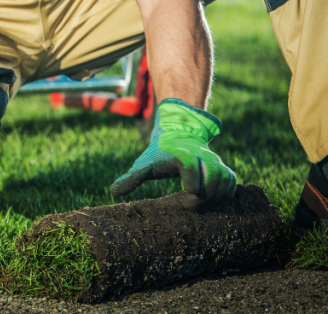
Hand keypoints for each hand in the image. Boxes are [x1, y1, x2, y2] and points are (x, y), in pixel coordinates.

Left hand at [110, 99, 236, 209]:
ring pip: (224, 180)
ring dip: (215, 197)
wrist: (178, 136)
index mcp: (181, 153)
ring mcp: (215, 162)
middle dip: (202, 195)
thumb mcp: (144, 164)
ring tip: (199, 207)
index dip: (191, 177)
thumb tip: (113, 192)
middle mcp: (202, 156)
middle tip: (188, 206)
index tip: (187, 193)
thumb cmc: (158, 154)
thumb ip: (131, 178)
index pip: (189, 163)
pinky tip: (212, 204)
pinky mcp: (223, 169)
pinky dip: (225, 195)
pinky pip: (232, 182)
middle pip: (211, 175)